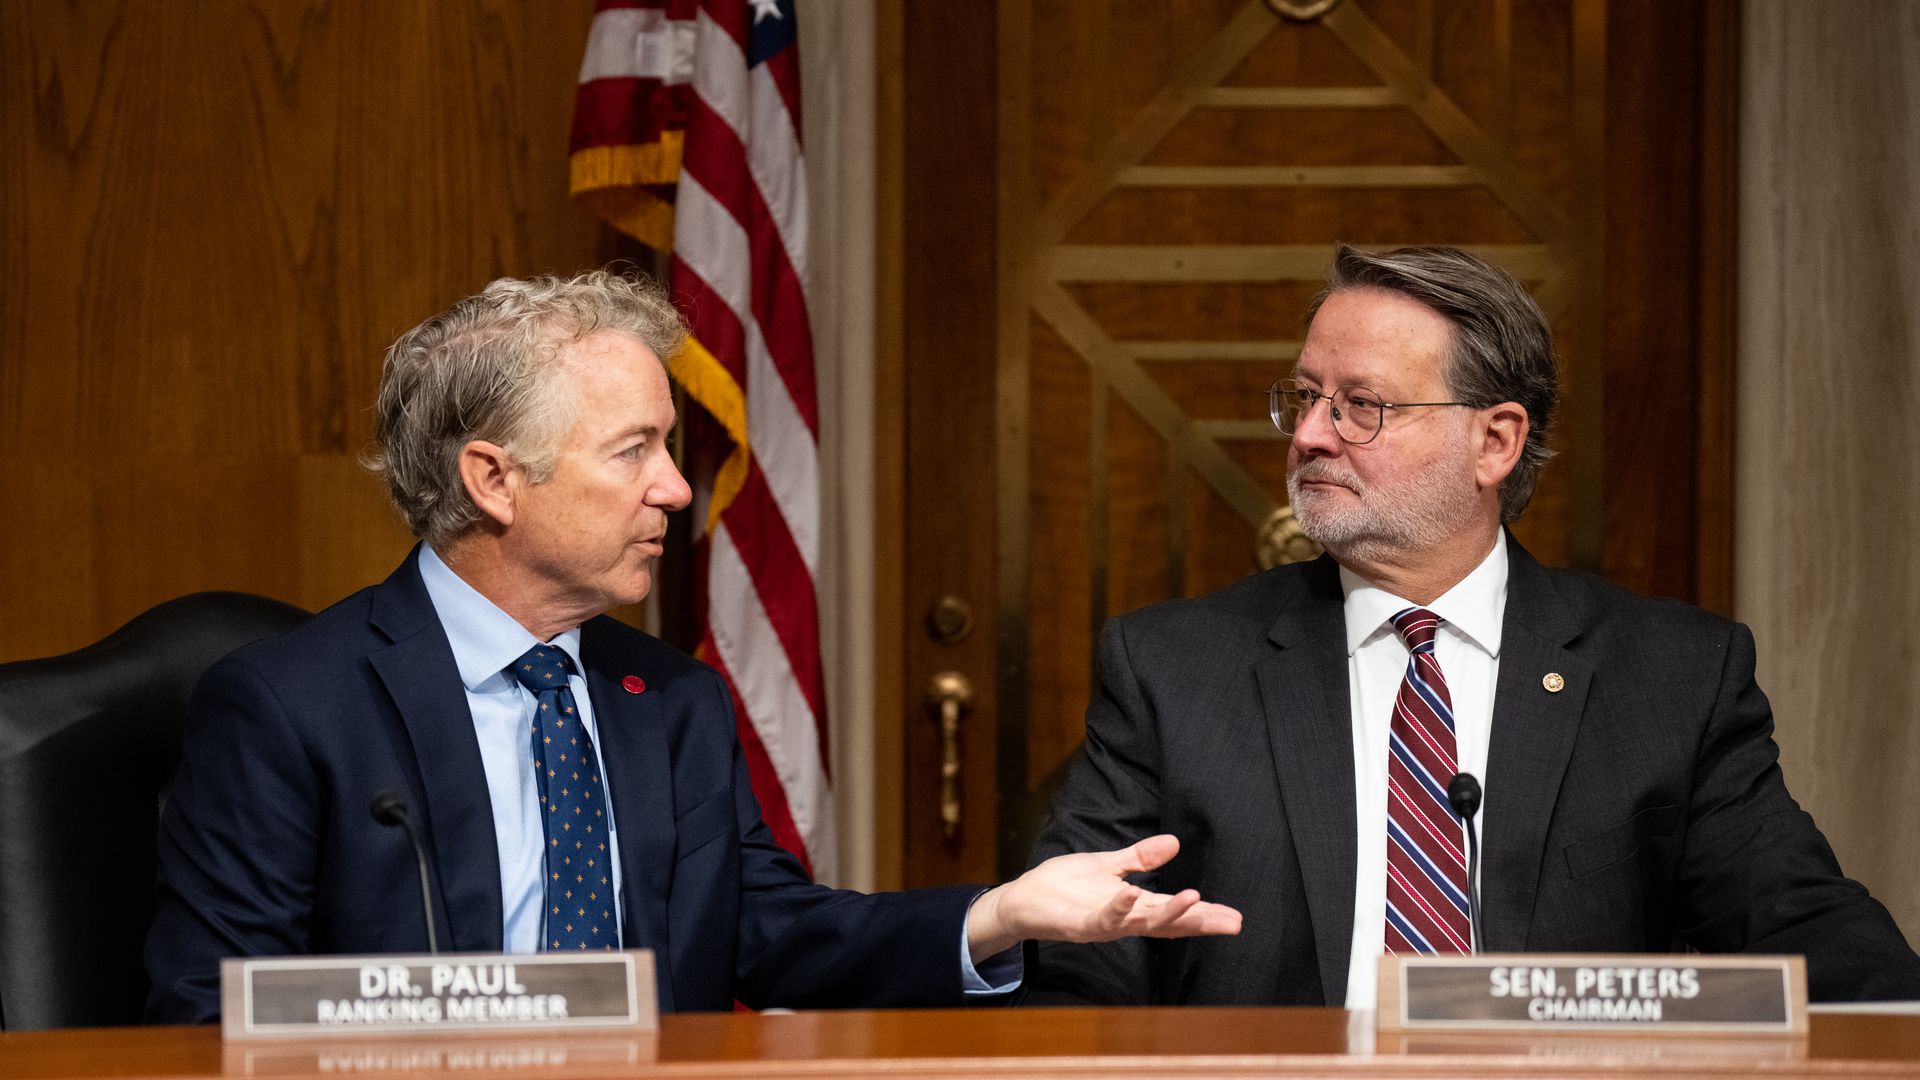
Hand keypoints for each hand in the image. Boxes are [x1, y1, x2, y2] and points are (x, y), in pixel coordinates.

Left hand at [964, 834, 1241, 962]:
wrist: (1022, 899)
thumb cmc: (1064, 886)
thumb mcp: (1108, 865)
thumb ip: (1140, 858)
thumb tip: (1174, 842)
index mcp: (1133, 905)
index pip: (1175, 911)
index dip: (1204, 914)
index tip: (1235, 917)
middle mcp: (1124, 920)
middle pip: (1169, 923)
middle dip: (1200, 922)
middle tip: (1232, 922)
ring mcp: (1103, 924)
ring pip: (1142, 923)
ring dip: (1168, 913)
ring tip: (1196, 900)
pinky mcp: (1079, 925)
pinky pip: (1103, 919)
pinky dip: (1118, 909)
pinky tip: (1133, 896)